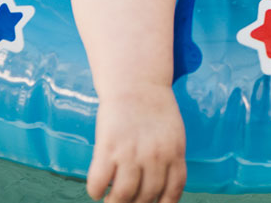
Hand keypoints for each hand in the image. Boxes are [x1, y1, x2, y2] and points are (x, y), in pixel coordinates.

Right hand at [86, 85, 186, 202]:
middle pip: (146, 196)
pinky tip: (96, 188)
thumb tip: (161, 185)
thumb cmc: (154, 108)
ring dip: (115, 202)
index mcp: (174, 152)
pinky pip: (99, 181)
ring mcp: (131, 152)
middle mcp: (155, 156)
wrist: (136, 81)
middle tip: (125, 201)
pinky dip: (95, 190)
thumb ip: (170, 157)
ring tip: (110, 200)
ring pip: (123, 195)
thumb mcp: (174, 133)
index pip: (173, 190)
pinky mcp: (108, 146)